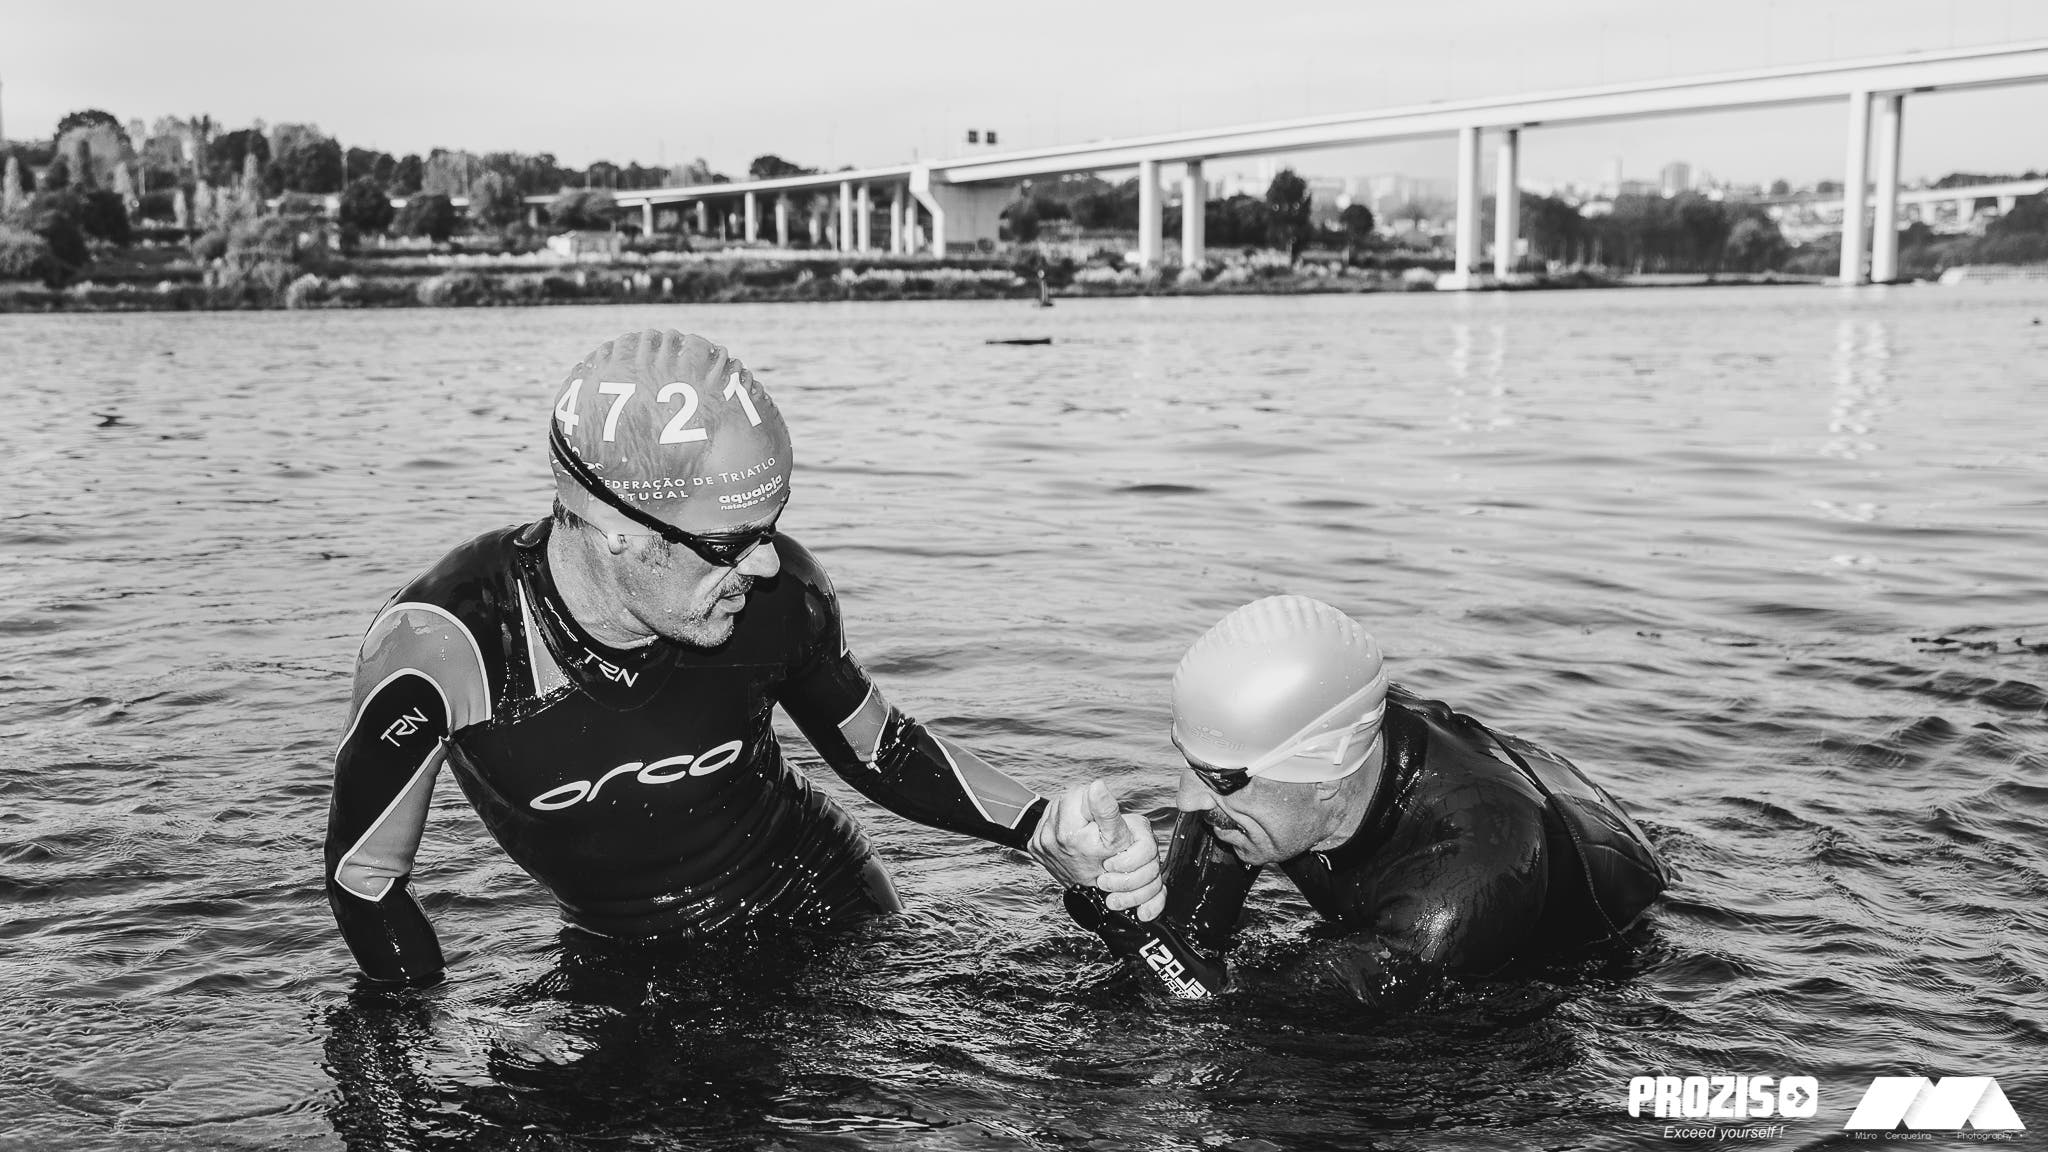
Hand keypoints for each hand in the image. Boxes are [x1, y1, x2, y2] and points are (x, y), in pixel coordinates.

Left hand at [1029, 780, 1164, 920]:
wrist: (1093, 894)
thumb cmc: (1111, 865)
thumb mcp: (1118, 838)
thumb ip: (1107, 809)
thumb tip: (1097, 785)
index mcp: (1068, 833)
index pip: (1078, 792)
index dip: (1094, 801)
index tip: (1099, 820)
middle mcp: (1047, 837)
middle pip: (1064, 798)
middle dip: (1081, 808)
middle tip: (1092, 828)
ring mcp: (1039, 843)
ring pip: (1055, 808)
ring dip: (1070, 816)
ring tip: (1083, 834)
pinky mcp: (1034, 847)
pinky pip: (1046, 823)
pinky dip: (1059, 827)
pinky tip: (1071, 840)